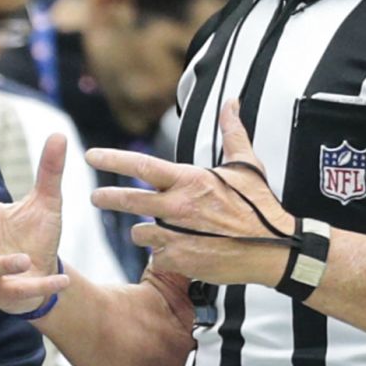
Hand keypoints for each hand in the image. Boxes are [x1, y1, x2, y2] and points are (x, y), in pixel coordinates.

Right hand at [0, 133, 69, 316]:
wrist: (44, 273)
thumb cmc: (35, 235)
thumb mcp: (46, 203)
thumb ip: (49, 172)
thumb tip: (59, 134)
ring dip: (4, 264)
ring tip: (23, 259)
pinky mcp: (5, 294)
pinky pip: (19, 291)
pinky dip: (41, 285)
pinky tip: (62, 280)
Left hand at [88, 101, 297, 287]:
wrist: (275, 250)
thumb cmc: (260, 207)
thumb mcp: (246, 166)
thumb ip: (233, 133)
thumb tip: (231, 104)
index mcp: (189, 181)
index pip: (142, 165)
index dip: (112, 159)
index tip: (91, 155)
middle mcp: (178, 206)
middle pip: (128, 200)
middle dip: (107, 198)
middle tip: (95, 197)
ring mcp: (176, 236)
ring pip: (140, 233)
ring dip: (146, 233)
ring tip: (164, 233)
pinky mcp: (179, 261)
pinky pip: (157, 257)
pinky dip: (165, 256)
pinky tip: (182, 253)